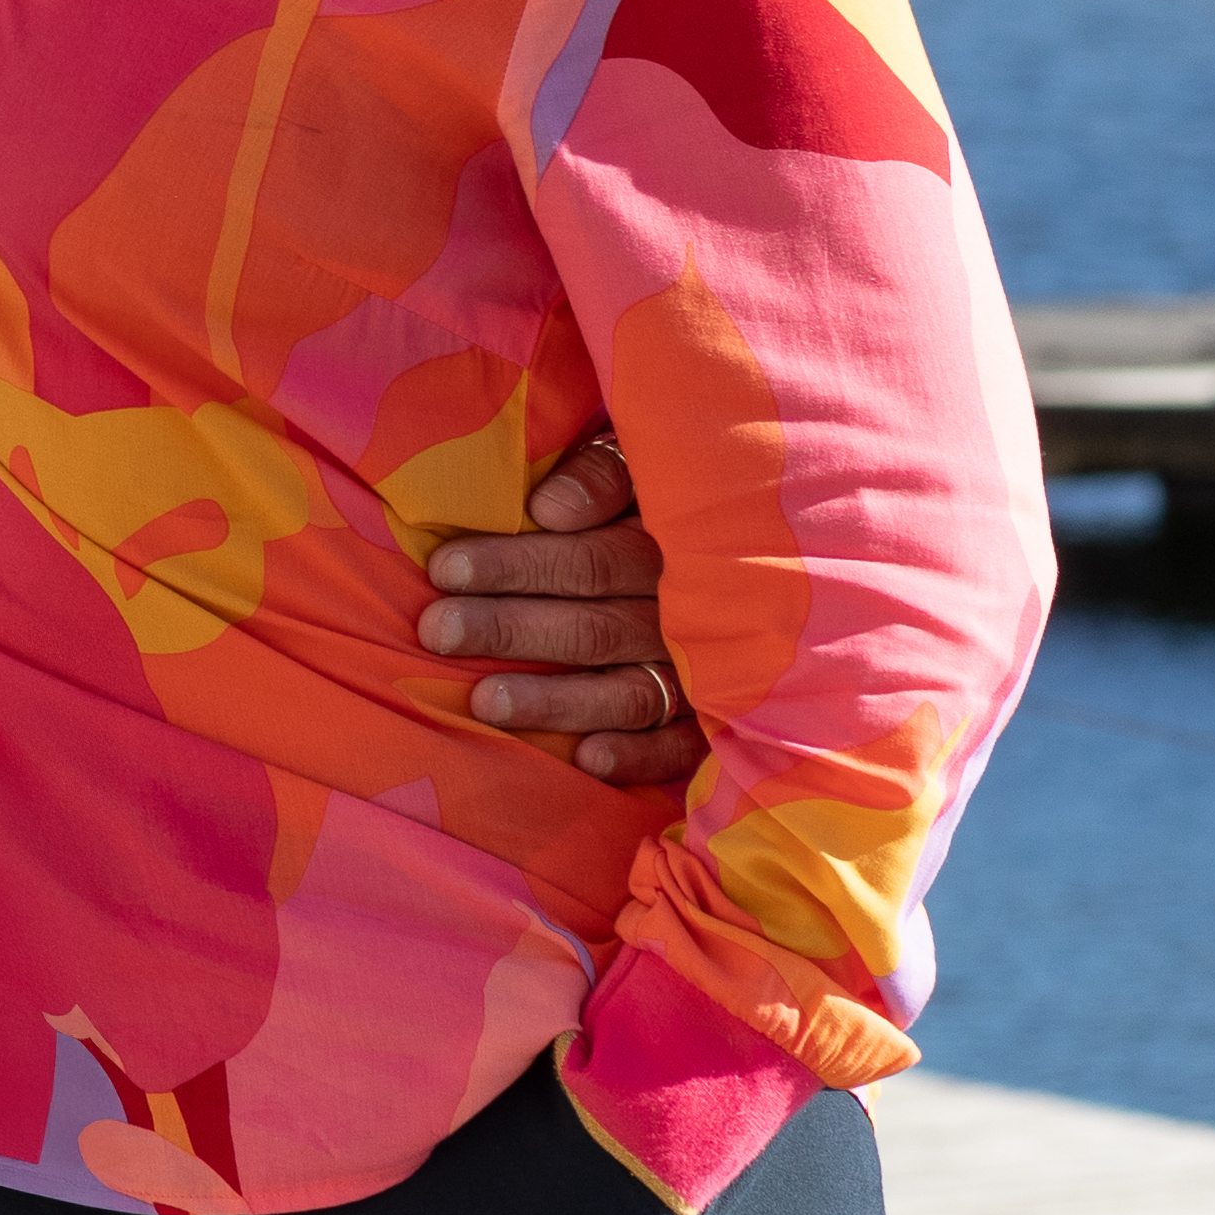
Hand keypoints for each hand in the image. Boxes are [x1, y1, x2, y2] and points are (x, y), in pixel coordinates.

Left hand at [424, 431, 701, 788]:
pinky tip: (588, 758)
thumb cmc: (675, 490)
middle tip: (438, 630)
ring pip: (630, 692)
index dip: (516, 565)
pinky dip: (641, 755)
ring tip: (485, 701)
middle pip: (596, 627)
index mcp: (676, 542)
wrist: (776, 534)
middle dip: (511, 629)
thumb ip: (603, 475)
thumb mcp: (647, 456)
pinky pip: (684, 746)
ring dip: (557, 701)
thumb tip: (547, 509)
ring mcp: (713, 670)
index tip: (444, 568)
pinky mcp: (722, 718)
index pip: (589, 560)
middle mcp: (697, 610)